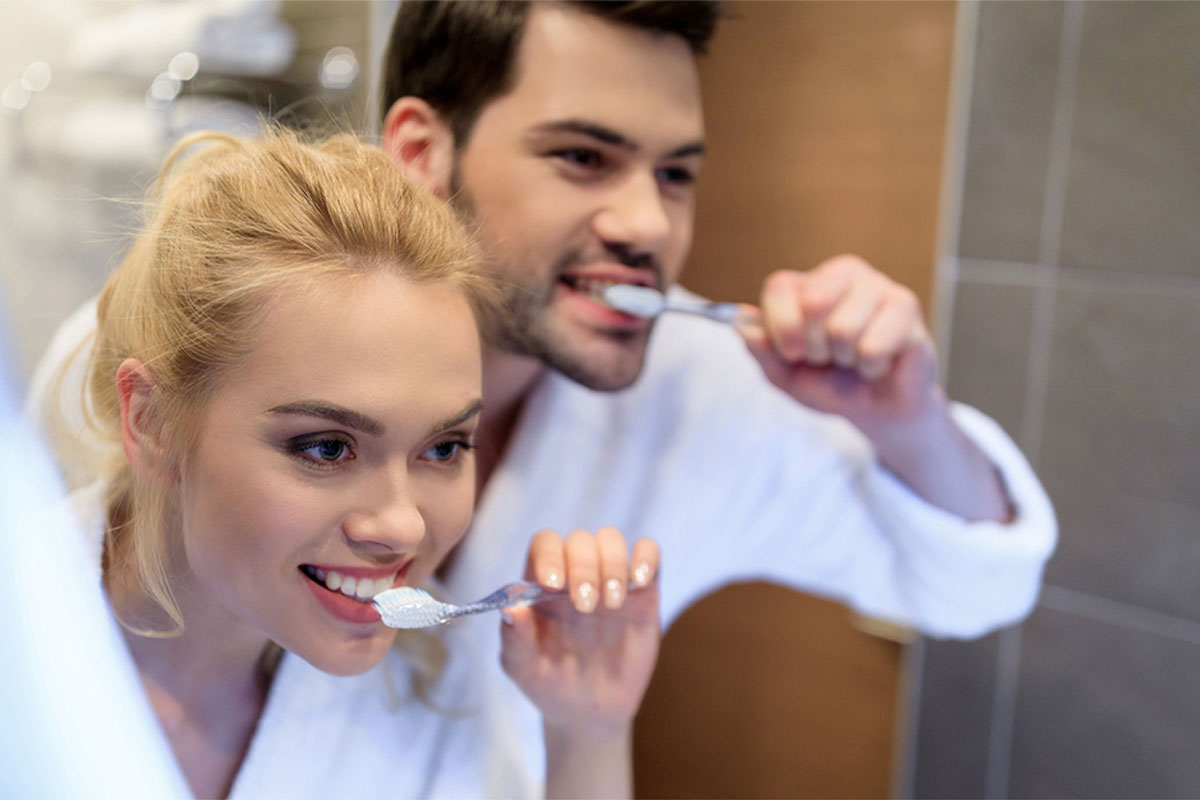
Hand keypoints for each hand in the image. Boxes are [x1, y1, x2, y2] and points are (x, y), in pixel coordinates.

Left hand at [499, 527, 660, 733]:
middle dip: (583, 567)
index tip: (553, 584)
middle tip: (585, 606)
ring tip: (610, 604)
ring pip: (612, 539)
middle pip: (580, 540)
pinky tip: (640, 581)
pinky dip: (646, 557)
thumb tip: (511, 608)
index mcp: (542, 584)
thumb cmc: (549, 683)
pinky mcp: (643, 592)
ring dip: (612, 564)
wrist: (589, 711)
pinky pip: (649, 553)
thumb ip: (515, 640)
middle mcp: (575, 574)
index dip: (549, 554)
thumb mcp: (523, 669)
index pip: (545, 544)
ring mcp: (610, 579)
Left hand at [740, 254, 939, 430]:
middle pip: (812, 302)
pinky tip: (878, 363)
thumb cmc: (831, 384)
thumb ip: (762, 350)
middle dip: (815, 348)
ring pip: (843, 329)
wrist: (877, 409)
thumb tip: (741, 323)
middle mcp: (843, 274)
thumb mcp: (785, 374)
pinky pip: (872, 347)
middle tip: (829, 358)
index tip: (792, 353)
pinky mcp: (906, 307)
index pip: (780, 286)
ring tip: (855, 360)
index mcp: (809, 283)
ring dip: (845, 360)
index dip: (780, 326)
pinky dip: (870, 368)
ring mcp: (878, 286)